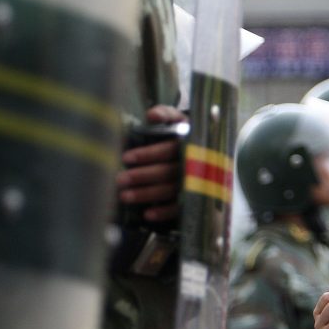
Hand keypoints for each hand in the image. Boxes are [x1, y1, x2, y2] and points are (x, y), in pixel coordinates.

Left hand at [117, 105, 186, 222]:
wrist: (208, 149)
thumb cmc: (184, 134)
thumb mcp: (179, 120)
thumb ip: (166, 114)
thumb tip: (151, 115)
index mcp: (188, 142)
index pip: (166, 150)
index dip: (147, 154)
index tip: (126, 158)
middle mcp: (193, 163)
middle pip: (166, 172)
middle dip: (141, 176)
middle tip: (119, 180)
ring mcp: (195, 183)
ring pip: (170, 190)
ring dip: (146, 194)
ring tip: (124, 196)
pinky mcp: (195, 199)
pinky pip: (180, 208)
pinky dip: (164, 212)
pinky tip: (147, 214)